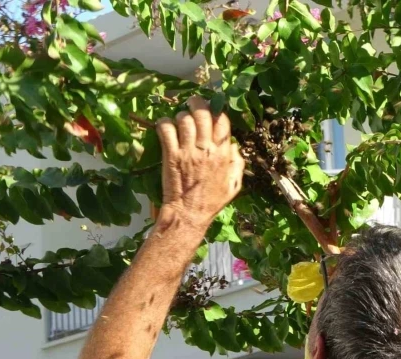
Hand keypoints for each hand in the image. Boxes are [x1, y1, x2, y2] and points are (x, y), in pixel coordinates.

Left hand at [155, 96, 244, 229]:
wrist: (189, 214)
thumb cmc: (212, 201)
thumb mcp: (234, 185)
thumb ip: (237, 164)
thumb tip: (234, 146)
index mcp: (223, 154)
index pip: (222, 122)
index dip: (216, 112)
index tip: (211, 110)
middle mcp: (207, 149)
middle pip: (203, 114)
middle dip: (197, 103)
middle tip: (192, 102)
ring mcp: (188, 151)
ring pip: (184, 119)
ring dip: (180, 116)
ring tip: (178, 120)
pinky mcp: (171, 155)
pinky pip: (166, 130)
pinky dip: (164, 124)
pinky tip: (164, 126)